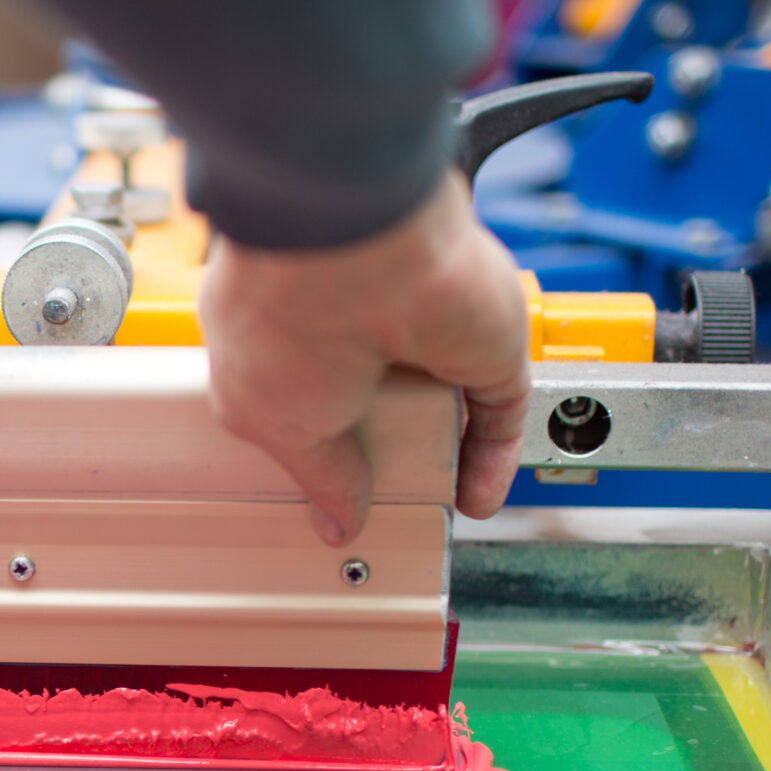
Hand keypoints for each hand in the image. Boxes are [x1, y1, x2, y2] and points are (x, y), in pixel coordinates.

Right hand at [199, 172, 530, 533]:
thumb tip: (335, 518)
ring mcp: (428, 332)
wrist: (362, 253)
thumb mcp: (269, 421)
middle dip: (380, 451)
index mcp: (287, 325)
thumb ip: (314, 474)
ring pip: (444, 407)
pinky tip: (478, 495)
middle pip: (381, 402)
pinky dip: (494, 458)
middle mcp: (361, 323)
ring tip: (424, 500)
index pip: (310, 391)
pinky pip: (501, 410)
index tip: (325, 489)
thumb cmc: (291, 309)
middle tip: (371, 495)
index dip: (320, 442)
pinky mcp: (487, 344)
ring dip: (440, 456)